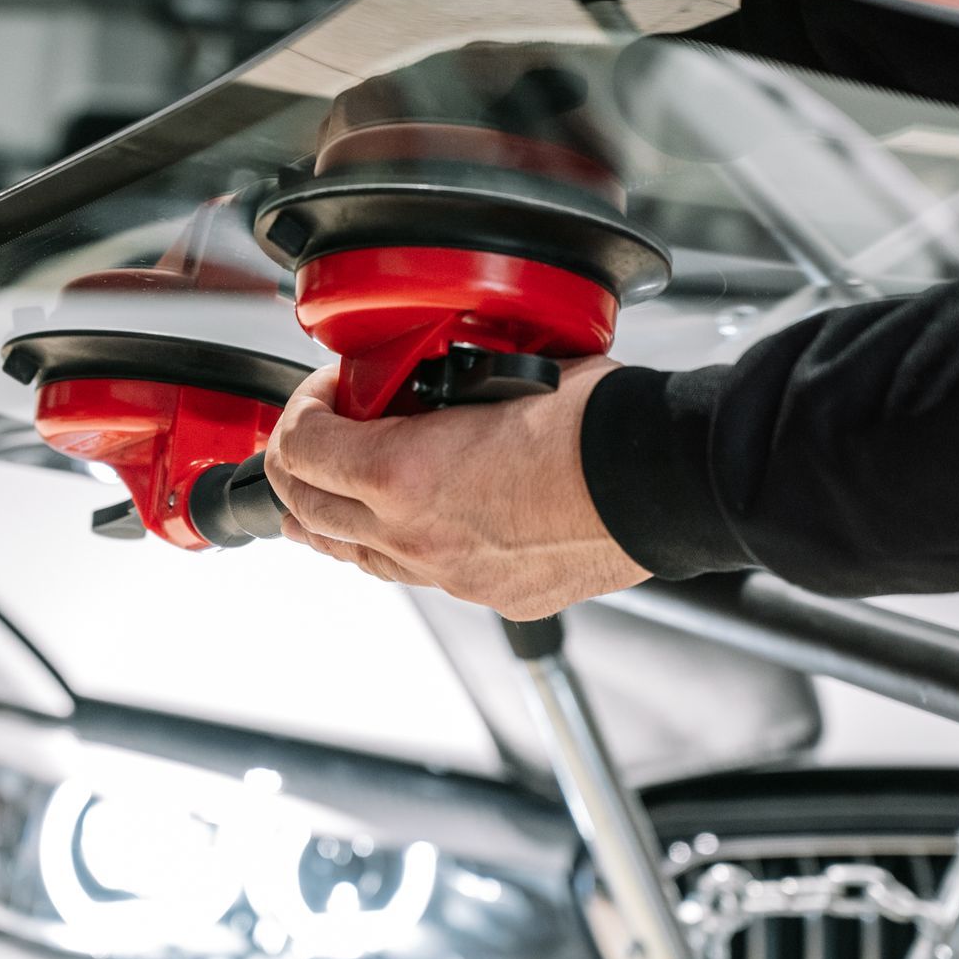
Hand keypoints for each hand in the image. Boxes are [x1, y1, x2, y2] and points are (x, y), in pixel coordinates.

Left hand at [263, 356, 649, 619]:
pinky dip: (391, 543)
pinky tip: (404, 521)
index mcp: (402, 471)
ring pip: (353, 556)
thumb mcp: (495, 367)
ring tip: (328, 491)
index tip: (326, 392)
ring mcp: (448, 573)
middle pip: (308, 512)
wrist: (662, 480)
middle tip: (312, 437)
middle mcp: (413, 535)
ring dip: (331, 517)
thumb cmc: (597, 421)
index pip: (298, 449)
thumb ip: (439, 376)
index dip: (300, 410)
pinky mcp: (487, 594)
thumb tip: (421, 365)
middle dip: (297, 468)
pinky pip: (413, 573)